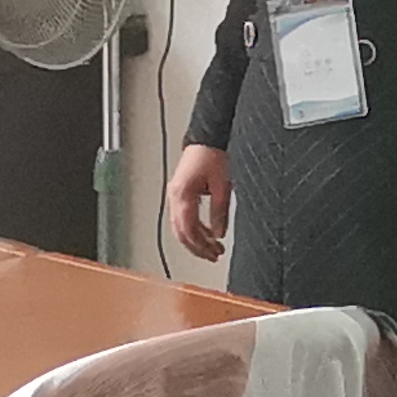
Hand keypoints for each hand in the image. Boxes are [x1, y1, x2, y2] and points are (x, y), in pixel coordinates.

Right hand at [164, 145, 234, 265]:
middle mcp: (175, 196)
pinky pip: (183, 217)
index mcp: (183, 195)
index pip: (188, 229)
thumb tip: (218, 234)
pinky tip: (207, 233)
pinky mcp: (179, 193)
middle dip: (197, 247)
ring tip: (212, 248)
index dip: (200, 245)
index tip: (213, 253)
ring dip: (196, 239)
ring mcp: (175, 195)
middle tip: (212, 256)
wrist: (206, 139)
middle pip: (181, 232)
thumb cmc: (213, 156)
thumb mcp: (222, 186)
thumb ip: (219, 212)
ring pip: (181, 226)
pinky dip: (194, 228)